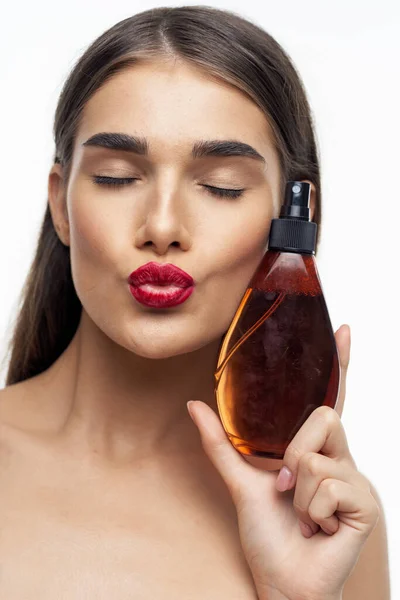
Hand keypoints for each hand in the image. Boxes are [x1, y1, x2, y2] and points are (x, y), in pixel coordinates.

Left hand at [186, 325, 379, 599]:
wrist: (282, 580)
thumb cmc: (267, 534)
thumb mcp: (239, 481)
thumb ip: (219, 442)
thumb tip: (193, 404)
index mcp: (315, 448)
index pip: (330, 397)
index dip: (339, 363)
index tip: (344, 329)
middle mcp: (339, 457)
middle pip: (323, 415)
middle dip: (295, 453)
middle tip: (285, 488)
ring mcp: (355, 479)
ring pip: (319, 453)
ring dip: (297, 491)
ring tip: (302, 515)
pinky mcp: (365, 501)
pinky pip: (328, 484)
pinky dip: (310, 510)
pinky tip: (319, 529)